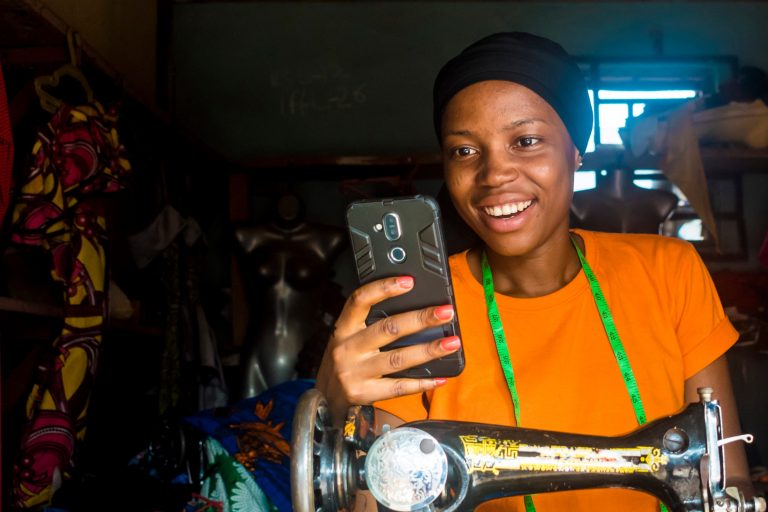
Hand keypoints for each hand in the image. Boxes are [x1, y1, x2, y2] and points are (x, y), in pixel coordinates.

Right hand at [315, 275, 460, 424]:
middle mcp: (348, 348)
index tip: (409, 281)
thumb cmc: (344, 361)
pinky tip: (440, 377)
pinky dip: (422, 383)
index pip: (360, 301)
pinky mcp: (364, 393)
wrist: (324, 399)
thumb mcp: (348, 338)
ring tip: (451, 343)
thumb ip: (370, 324)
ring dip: (428, 350)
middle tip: (445, 312)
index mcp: (344, 328)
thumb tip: (412, 308)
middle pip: (388, 328)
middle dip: (420, 319)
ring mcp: (355, 372)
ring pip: (398, 358)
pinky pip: (398, 387)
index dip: (383, 288)